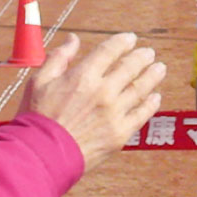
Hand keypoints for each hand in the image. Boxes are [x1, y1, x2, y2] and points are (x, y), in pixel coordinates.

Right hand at [17, 33, 164, 171]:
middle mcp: (103, 91)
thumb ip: (59, 58)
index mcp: (83, 76)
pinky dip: (151, 103)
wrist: (40, 157)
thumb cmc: (36, 118)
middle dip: (142, 57)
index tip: (131, 39)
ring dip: (153, 75)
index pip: (111, 50)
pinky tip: (155, 97)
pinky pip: (142, 114)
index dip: (123, 42)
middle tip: (148, 53)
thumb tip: (74, 39)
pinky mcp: (120, 134)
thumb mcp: (39, 81)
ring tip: (159, 68)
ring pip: (141, 88)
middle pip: (131, 66)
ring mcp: (114, 113)